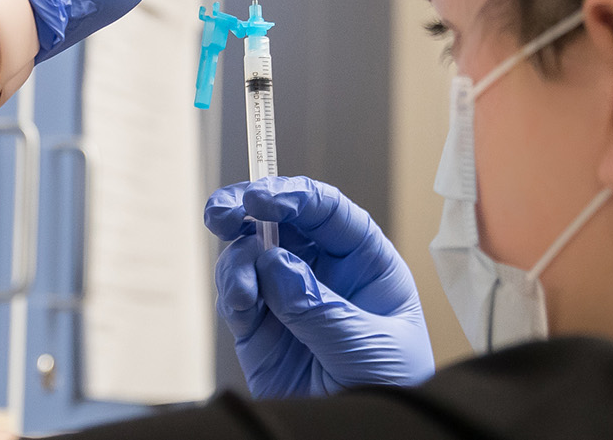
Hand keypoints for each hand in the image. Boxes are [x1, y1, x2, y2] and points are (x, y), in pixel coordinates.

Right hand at [205, 176, 433, 397]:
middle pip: (281, 220)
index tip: (262, 198)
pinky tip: (240, 302)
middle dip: (248, 207)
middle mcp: (323, 272)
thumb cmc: (391, 386)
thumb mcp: (368, 344)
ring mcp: (287, 298)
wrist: (361, 434)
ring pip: (250, 255)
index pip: (328, 212)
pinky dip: (231, 292)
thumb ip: (320, 306)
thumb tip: (275, 262)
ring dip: (237, 259)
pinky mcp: (258, 331)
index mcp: (364, 262)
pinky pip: (236, 297)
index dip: (295, 197)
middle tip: (221, 210)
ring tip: (242, 288)